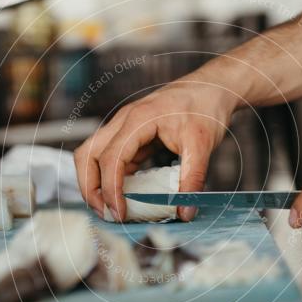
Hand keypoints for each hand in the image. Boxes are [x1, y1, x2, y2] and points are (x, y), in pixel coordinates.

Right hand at [74, 80, 234, 220]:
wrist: (213, 87)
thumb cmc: (206, 107)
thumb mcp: (202, 145)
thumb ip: (193, 179)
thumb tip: (185, 212)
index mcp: (138, 119)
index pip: (111, 158)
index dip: (110, 189)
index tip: (120, 214)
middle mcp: (124, 121)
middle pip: (88, 155)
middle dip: (90, 187)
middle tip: (106, 214)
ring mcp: (124, 127)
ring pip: (92, 155)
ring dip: (94, 182)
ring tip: (109, 208)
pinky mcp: (131, 135)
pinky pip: (109, 157)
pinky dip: (110, 178)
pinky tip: (124, 196)